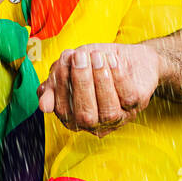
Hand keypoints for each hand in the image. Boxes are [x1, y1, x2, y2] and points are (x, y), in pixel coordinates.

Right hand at [38, 42, 160, 135]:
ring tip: (97, 57)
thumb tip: (43, 105)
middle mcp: (96, 123)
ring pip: (108, 110)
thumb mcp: (71, 68)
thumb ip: (54, 84)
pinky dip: (118, 77)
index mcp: (75, 117)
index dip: (62, 86)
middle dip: (81, 83)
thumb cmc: (98, 63)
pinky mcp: (138, 106)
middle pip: (85, 114)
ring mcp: (119, 117)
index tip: (64, 60)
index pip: (63, 110)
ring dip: (100, 81)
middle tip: (80, 57)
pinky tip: (112, 61)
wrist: (132, 57)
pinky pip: (127, 97)